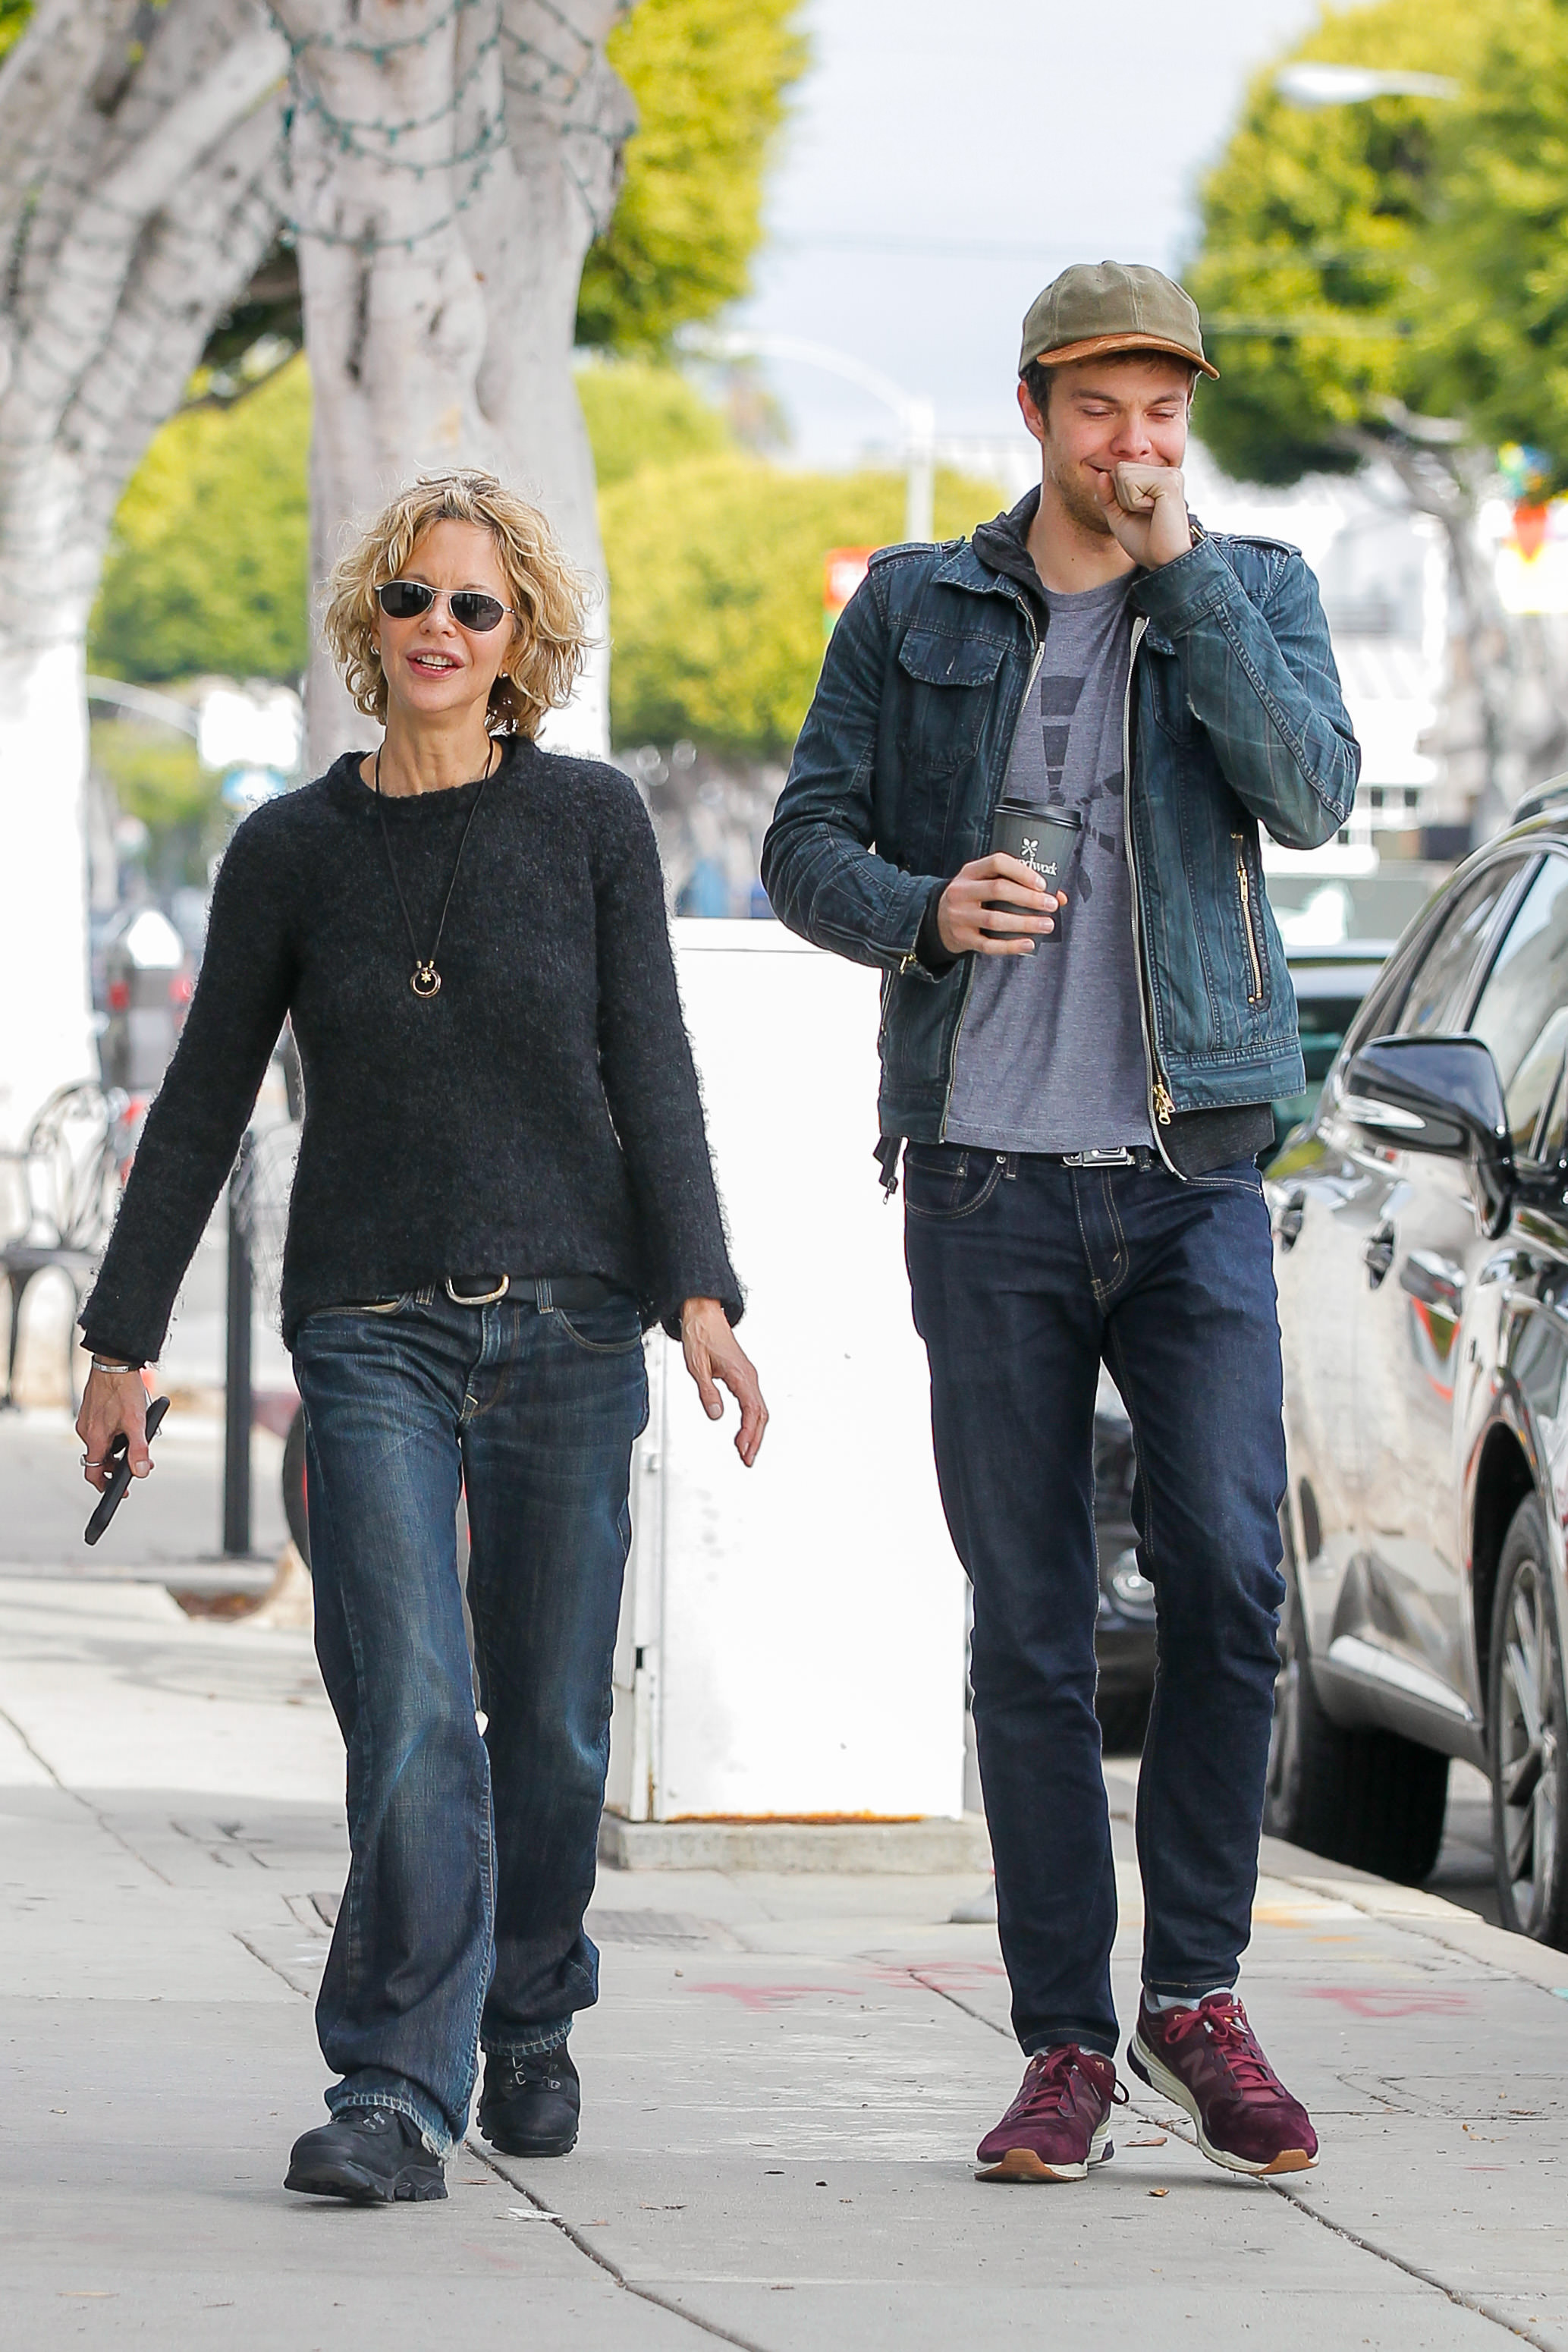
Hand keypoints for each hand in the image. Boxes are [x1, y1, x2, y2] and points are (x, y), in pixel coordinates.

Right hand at [75, 1365, 151, 1492]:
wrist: (114, 1363)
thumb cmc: (124, 1389)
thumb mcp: (137, 1422)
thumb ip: (139, 1449)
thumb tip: (140, 1471)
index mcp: (95, 1438)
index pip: (93, 1472)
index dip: (104, 1484)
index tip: (118, 1489)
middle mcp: (86, 1431)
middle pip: (100, 1458)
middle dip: (119, 1463)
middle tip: (139, 1461)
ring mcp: (87, 1420)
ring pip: (103, 1443)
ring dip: (119, 1447)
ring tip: (138, 1439)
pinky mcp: (91, 1410)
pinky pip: (102, 1429)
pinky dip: (115, 1433)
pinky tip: (130, 1423)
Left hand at [681, 1298, 767, 1466]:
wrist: (704, 1315)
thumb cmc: (700, 1336)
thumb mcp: (697, 1366)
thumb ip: (707, 1392)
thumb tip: (715, 1415)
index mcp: (740, 1374)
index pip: (751, 1410)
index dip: (749, 1433)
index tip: (744, 1451)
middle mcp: (748, 1376)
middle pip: (760, 1414)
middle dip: (755, 1439)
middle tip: (747, 1459)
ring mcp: (748, 1376)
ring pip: (759, 1409)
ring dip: (754, 1432)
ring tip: (746, 1451)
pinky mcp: (743, 1376)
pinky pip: (753, 1402)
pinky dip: (751, 1420)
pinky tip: (744, 1431)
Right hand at [937, 854, 1063, 957]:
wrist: (938, 920)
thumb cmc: (972, 898)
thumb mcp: (984, 883)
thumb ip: (1016, 885)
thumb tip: (1059, 896)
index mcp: (969, 872)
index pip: (996, 863)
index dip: (1021, 871)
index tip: (1042, 883)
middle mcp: (961, 892)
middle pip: (998, 890)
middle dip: (1029, 898)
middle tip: (1051, 905)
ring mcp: (959, 916)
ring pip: (995, 920)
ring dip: (1025, 923)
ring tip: (1047, 925)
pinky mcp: (962, 938)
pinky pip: (989, 944)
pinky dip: (1011, 945)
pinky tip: (1029, 943)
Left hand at [1092, 462, 1191, 568]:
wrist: (1163, 561)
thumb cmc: (1144, 542)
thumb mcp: (1118, 516)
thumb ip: (1107, 495)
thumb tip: (1102, 474)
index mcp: (1157, 477)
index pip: (1120, 470)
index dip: (1119, 497)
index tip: (1139, 513)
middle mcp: (1165, 471)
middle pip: (1120, 469)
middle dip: (1124, 497)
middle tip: (1145, 514)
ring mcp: (1170, 474)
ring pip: (1124, 474)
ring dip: (1130, 501)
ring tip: (1151, 513)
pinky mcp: (1169, 481)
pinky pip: (1131, 482)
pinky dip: (1136, 502)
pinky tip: (1154, 511)